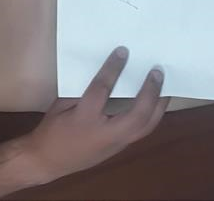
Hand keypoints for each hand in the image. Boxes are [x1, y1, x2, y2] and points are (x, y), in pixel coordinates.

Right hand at [24, 47, 168, 182]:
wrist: (48, 161)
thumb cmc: (51, 130)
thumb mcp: (61, 106)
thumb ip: (82, 91)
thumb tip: (103, 74)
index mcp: (85, 118)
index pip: (102, 90)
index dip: (113, 68)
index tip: (123, 51)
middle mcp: (105, 133)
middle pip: (137, 114)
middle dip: (150, 92)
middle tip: (157, 71)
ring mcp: (115, 144)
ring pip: (146, 126)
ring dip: (158, 106)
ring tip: (165, 87)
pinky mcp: (119, 148)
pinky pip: (141, 130)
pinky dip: (151, 116)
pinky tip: (155, 104)